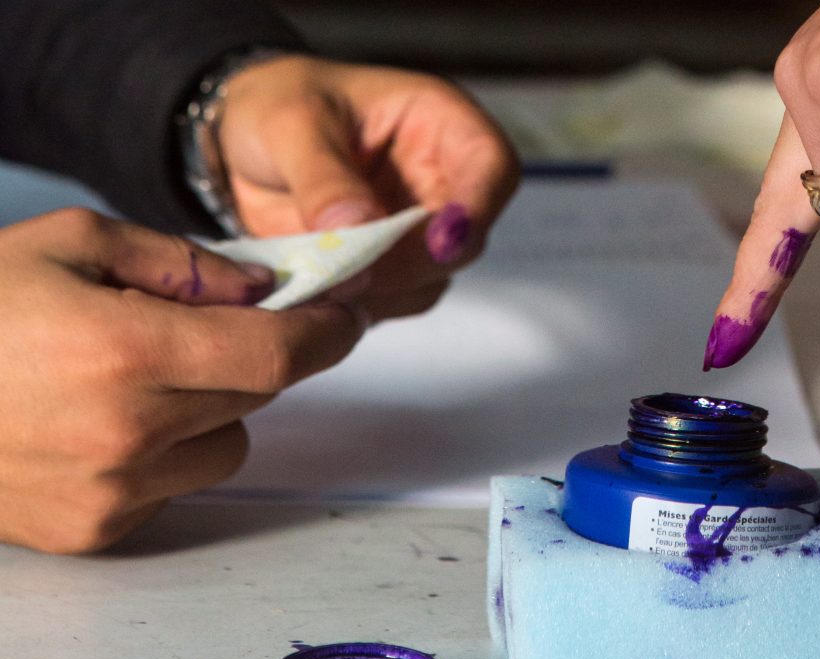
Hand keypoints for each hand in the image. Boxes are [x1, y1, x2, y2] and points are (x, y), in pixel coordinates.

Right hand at [0, 209, 364, 552]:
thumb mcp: (68, 244)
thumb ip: (178, 261)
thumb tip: (260, 289)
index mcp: (126, 351)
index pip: (277, 354)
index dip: (324, 334)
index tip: (342, 317)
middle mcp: (128, 434)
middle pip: (258, 396)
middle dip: (256, 355)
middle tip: (215, 329)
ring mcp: (112, 492)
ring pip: (228, 447)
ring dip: (213, 409)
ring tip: (140, 378)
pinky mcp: (95, 531)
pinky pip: (177, 486)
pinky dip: (168, 453)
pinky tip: (106, 422)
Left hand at [219, 55, 518, 319]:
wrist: (239, 138)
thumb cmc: (277, 105)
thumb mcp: (291, 124)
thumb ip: (324, 178)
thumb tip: (359, 230)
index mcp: (438, 123)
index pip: (492, 166)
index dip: (476, 209)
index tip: (439, 244)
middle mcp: (442, 180)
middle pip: (465, 239)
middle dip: (411, 262)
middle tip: (348, 269)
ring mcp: (420, 230)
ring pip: (432, 279)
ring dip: (382, 289)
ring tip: (318, 274)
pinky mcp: (392, 267)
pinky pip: (394, 300)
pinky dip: (359, 303)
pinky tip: (317, 285)